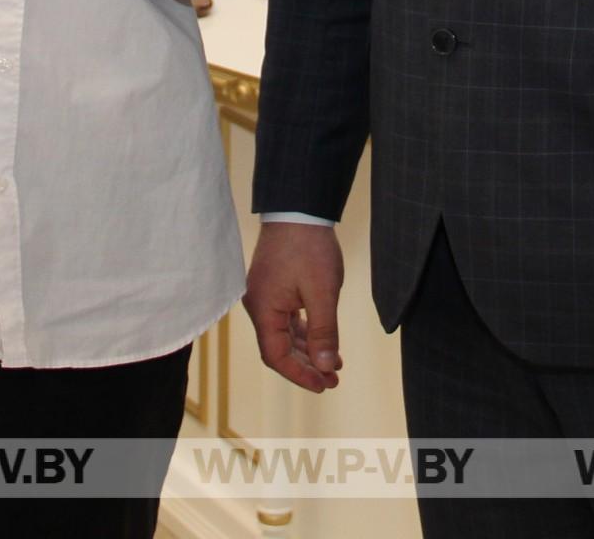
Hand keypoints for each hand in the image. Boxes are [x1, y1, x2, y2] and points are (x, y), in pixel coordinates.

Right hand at [244, 221, 344, 392]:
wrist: (299, 209)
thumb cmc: (309, 248)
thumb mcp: (322, 292)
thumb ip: (324, 331)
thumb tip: (325, 367)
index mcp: (264, 310)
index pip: (276, 356)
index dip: (300, 375)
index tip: (324, 385)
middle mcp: (259, 306)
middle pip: (279, 348)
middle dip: (307, 366)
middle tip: (333, 380)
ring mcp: (265, 297)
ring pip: (285, 335)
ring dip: (308, 350)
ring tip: (334, 364)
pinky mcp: (274, 288)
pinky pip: (287, 320)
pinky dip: (305, 332)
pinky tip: (323, 340)